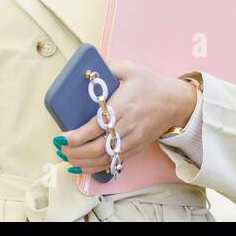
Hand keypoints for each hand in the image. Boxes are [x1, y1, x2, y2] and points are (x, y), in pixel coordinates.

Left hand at [55, 60, 196, 174]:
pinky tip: (82, 166)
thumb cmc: (151, 85)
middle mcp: (128, 126)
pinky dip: (96, 167)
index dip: (76, 137)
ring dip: (83, 163)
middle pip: (98, 148)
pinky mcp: (135, 148)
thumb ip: (108, 67)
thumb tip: (86, 70)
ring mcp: (132, 140)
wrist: (176, 102)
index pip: (96, 127)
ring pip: (105, 159)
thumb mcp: (131, 69)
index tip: (61, 138)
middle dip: (75, 152)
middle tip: (59, 148)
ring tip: (66, 158)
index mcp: (123, 106)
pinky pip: (113, 163)